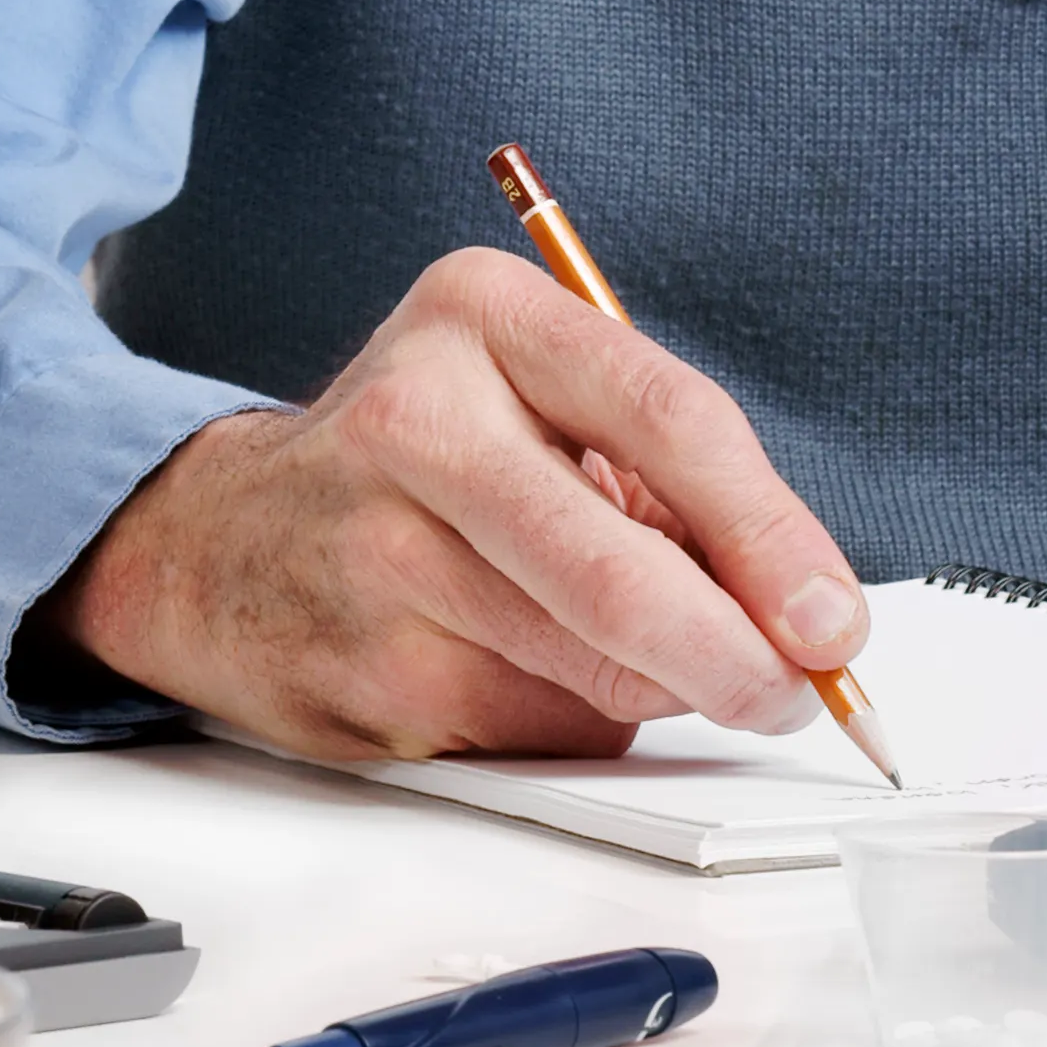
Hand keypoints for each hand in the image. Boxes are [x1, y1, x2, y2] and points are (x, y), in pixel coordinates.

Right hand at [36, 247, 868, 765]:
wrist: (214, 541)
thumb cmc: (412, 465)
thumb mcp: (527, 397)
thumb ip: (661, 477)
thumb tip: (798, 612)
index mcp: (484, 317)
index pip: (668, 420)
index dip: (771, 535)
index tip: (832, 616)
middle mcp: (416, 420)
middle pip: (620, 576)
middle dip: (736, 657)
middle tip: (792, 690)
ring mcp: (376, 552)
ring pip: (589, 670)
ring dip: (660, 691)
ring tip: (651, 660)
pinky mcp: (363, 670)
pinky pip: (532, 729)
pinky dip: (573, 722)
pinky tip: (528, 673)